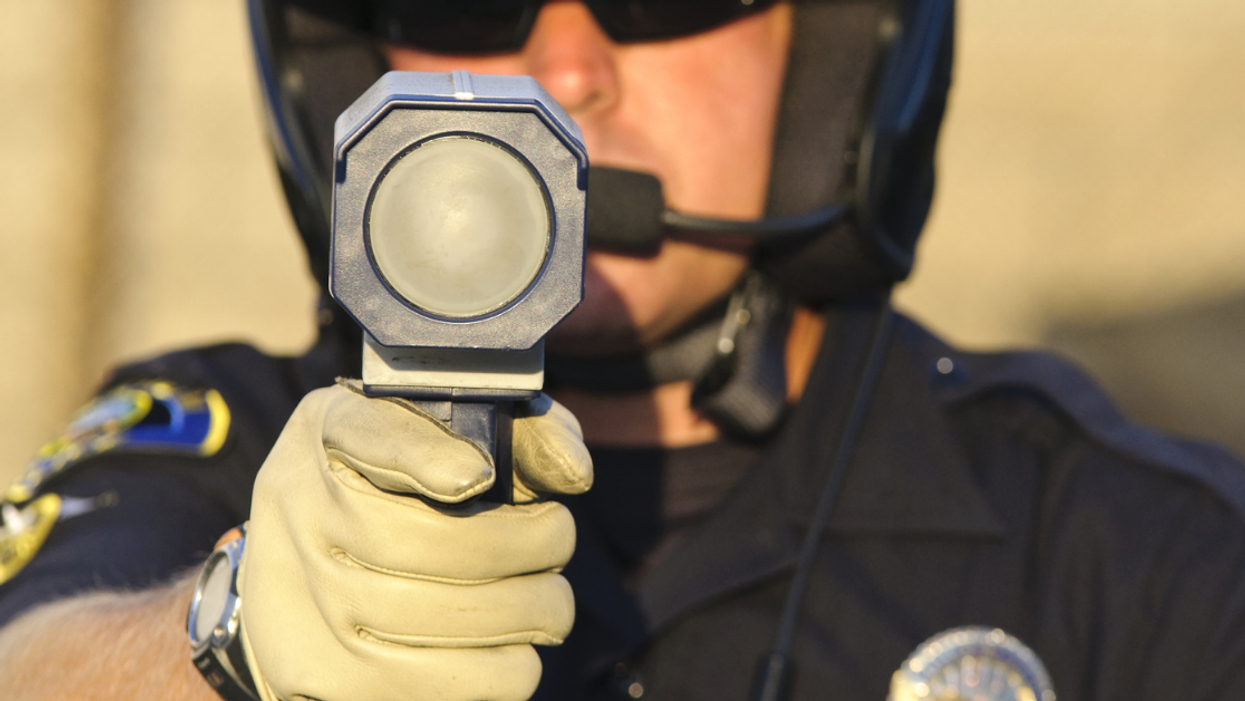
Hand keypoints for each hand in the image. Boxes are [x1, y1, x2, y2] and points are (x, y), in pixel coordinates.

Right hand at [237, 380, 591, 700]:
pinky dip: (497, 673)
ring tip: (550, 603)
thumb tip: (574, 473)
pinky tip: (513, 650)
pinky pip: (432, 689)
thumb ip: (519, 433)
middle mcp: (302, 511)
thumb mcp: (452, 432)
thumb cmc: (408, 488)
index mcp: (332, 431)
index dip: (427, 457)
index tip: (478, 476)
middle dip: (523, 546)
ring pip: (432, 620)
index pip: (371, 434)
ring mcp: (302, 599)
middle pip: (422, 541)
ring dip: (525, 614)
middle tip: (558, 541)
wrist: (304, 572)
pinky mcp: (322, 676)